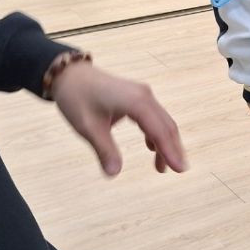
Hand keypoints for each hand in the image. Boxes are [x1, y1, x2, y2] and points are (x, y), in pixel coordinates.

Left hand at [51, 61, 187, 176]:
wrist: (69, 75)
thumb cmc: (77, 97)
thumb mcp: (88, 127)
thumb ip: (104, 150)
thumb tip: (113, 174)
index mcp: (136, 102)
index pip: (159, 131)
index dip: (170, 151)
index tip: (180, 170)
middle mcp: (144, 96)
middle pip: (166, 126)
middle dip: (173, 149)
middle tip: (179, 170)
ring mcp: (142, 95)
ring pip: (162, 122)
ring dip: (165, 143)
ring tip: (163, 167)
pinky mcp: (137, 96)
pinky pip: (153, 117)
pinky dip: (155, 133)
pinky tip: (151, 148)